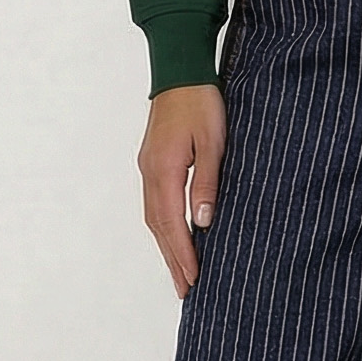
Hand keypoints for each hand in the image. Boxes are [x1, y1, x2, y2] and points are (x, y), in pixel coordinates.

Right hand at [137, 84, 225, 298]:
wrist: (179, 69)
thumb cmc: (200, 102)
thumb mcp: (213, 142)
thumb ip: (207, 183)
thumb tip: (204, 222)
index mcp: (164, 170)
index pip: (173, 224)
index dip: (183, 255)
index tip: (193, 280)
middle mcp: (150, 173)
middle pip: (159, 228)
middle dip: (172, 261)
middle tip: (184, 291)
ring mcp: (148, 168)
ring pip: (154, 218)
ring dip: (166, 248)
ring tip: (179, 273)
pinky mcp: (152, 162)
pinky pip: (154, 204)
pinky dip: (163, 228)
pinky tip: (173, 238)